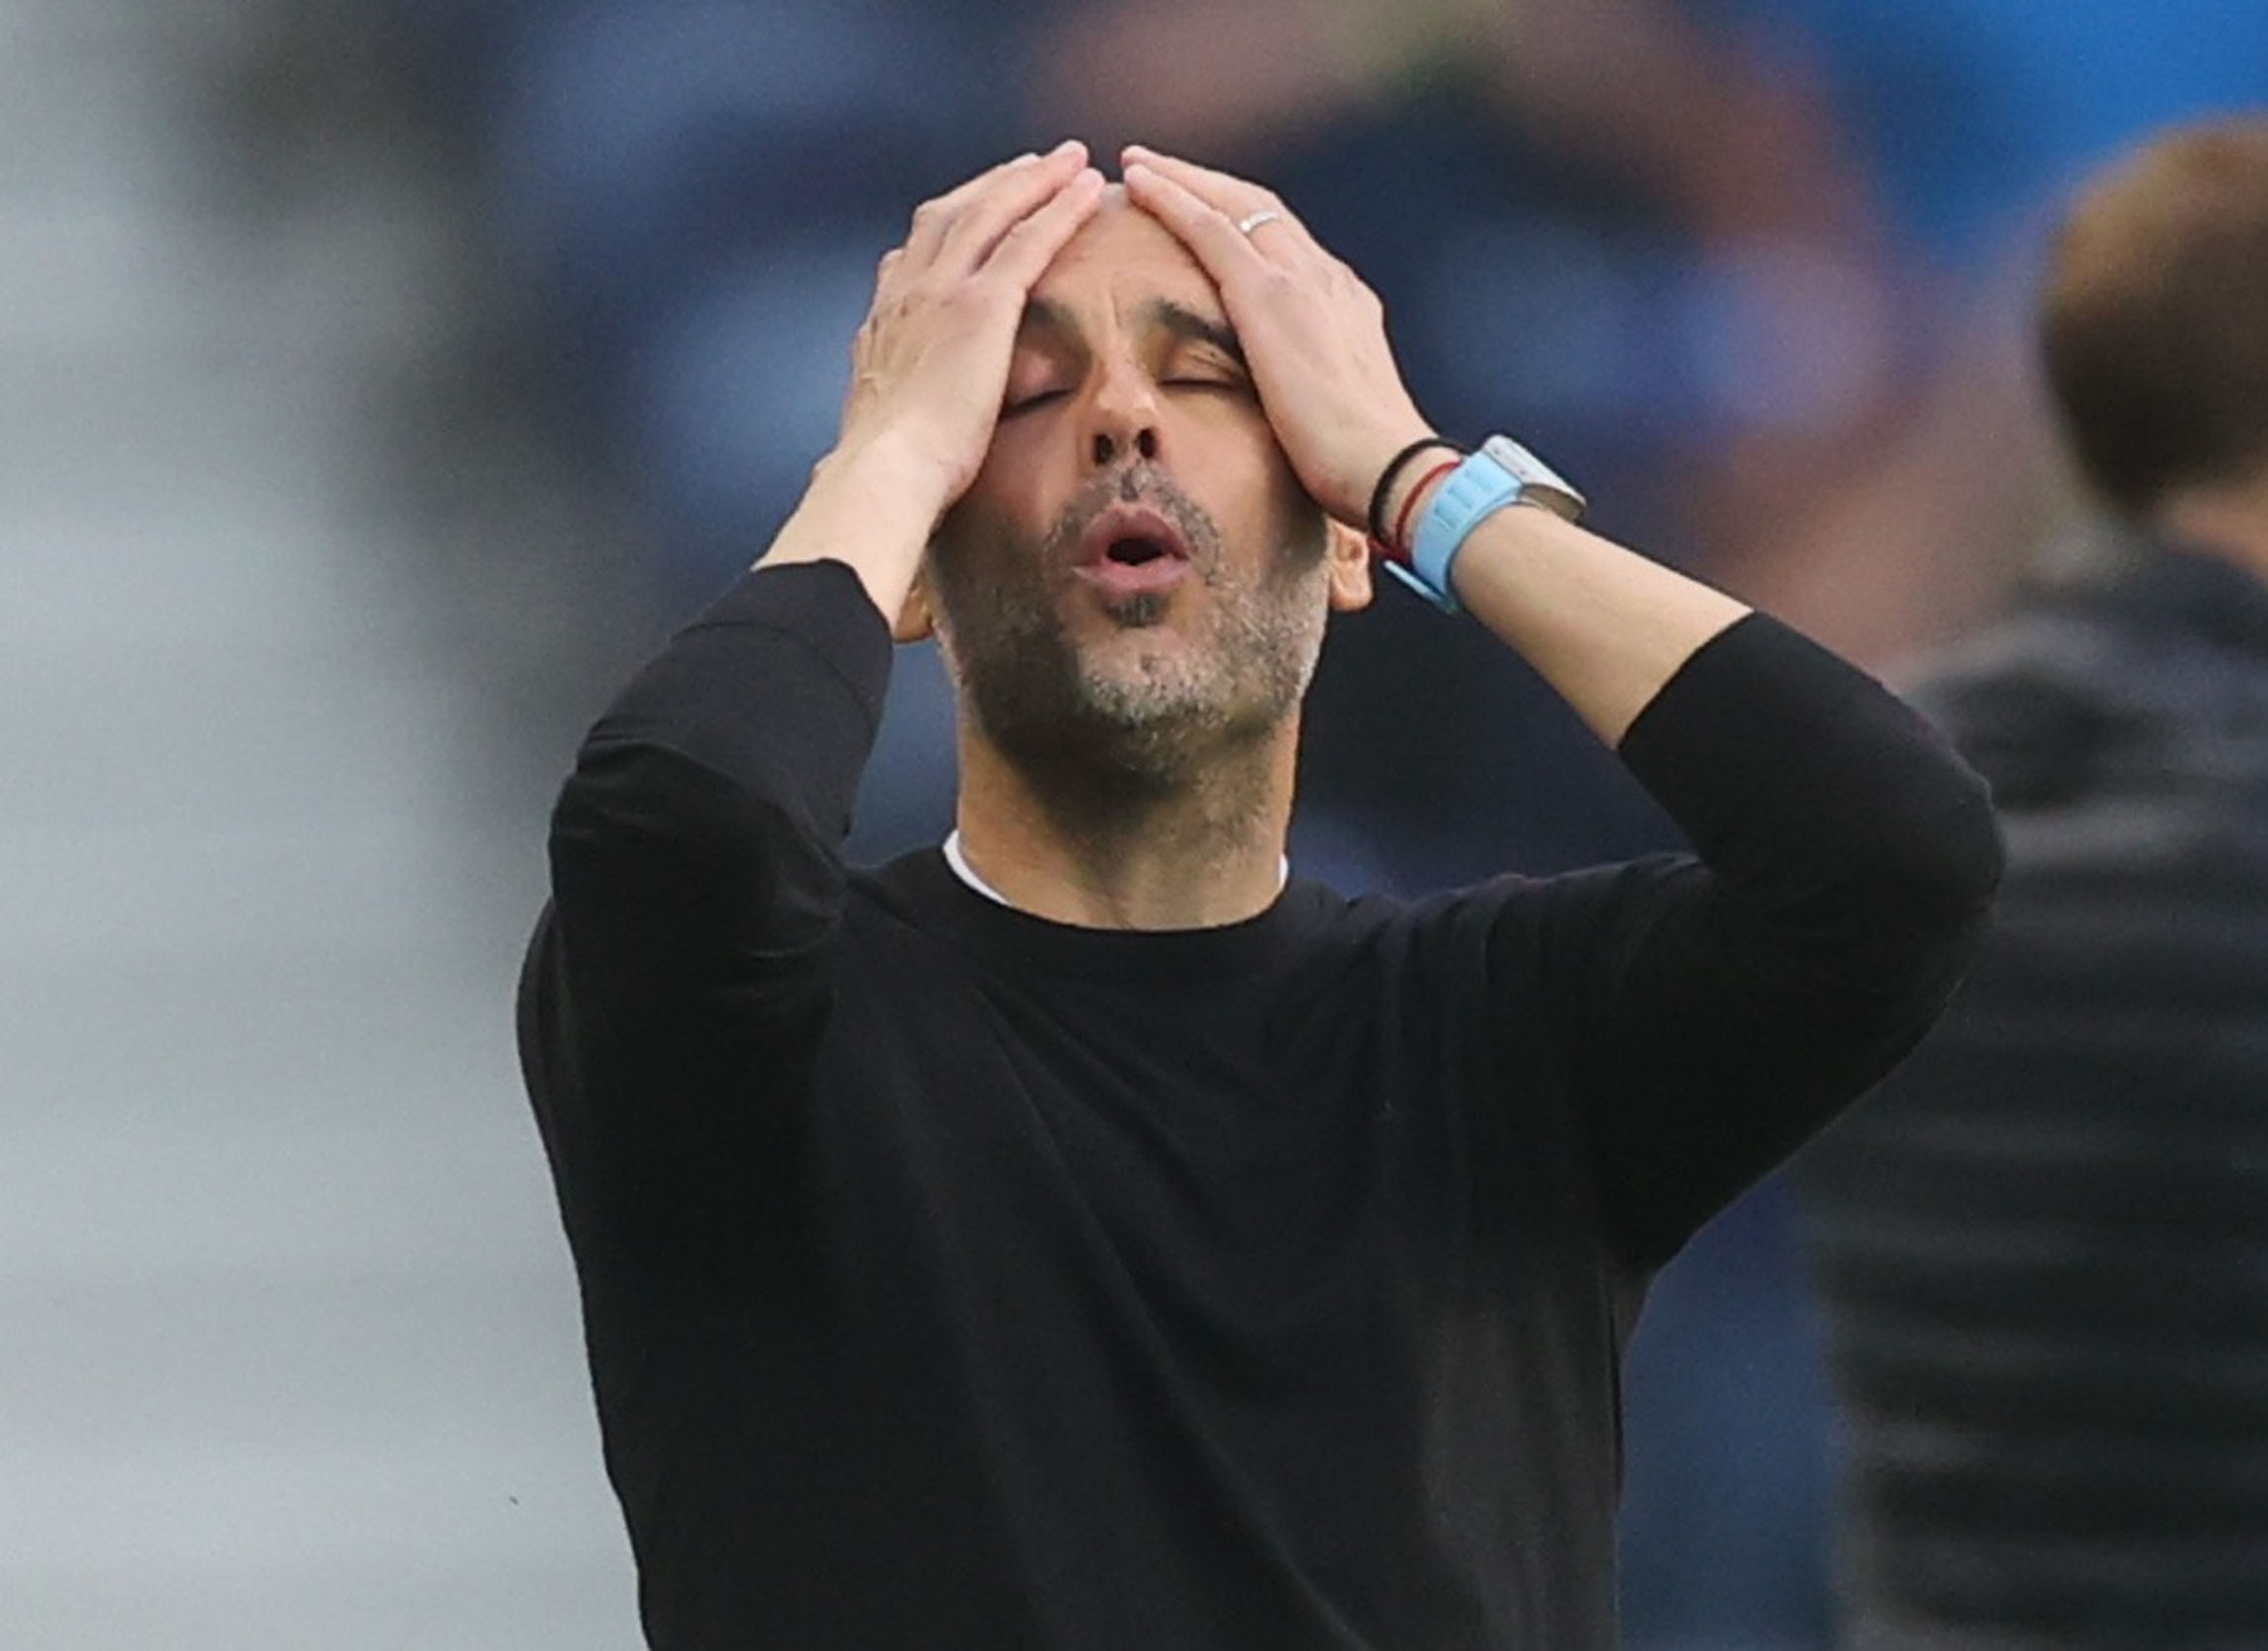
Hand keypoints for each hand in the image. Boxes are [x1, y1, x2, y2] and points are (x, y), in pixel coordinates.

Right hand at [835, 141, 1106, 521]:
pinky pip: (1029, 239)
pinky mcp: (982, 305)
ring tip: (1071, 159)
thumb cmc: (890, 472)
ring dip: (1035, 179)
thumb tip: (911, 433)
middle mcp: (909, 291)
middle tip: (1032, 165)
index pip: (917, 252)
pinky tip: (1089, 188)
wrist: (887, 471)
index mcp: (886, 320)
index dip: (951, 222)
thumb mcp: (886, 427)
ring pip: (993, 212)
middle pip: (953, 213)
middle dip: (994, 184)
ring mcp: (942, 291)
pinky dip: (1060, 206)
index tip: (978, 208)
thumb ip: (904, 409)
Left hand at [1121, 146, 1434, 527]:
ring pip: (1233, 205)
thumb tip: (1286, 422)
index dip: (1242, 222)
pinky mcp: (1270, 298)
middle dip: (1207, 183)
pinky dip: (1172, 198)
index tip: (1206, 213)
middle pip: (1259, 209)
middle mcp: (1328, 278)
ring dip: (1182, 179)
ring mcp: (1302, 281)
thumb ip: (1308, 397)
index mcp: (1344, 306)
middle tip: (1157, 168)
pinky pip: (1211, 229)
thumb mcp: (1332, 417)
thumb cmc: (1363, 469)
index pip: (1285, 244)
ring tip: (1137, 166)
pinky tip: (1138, 183)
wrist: (1390, 471)